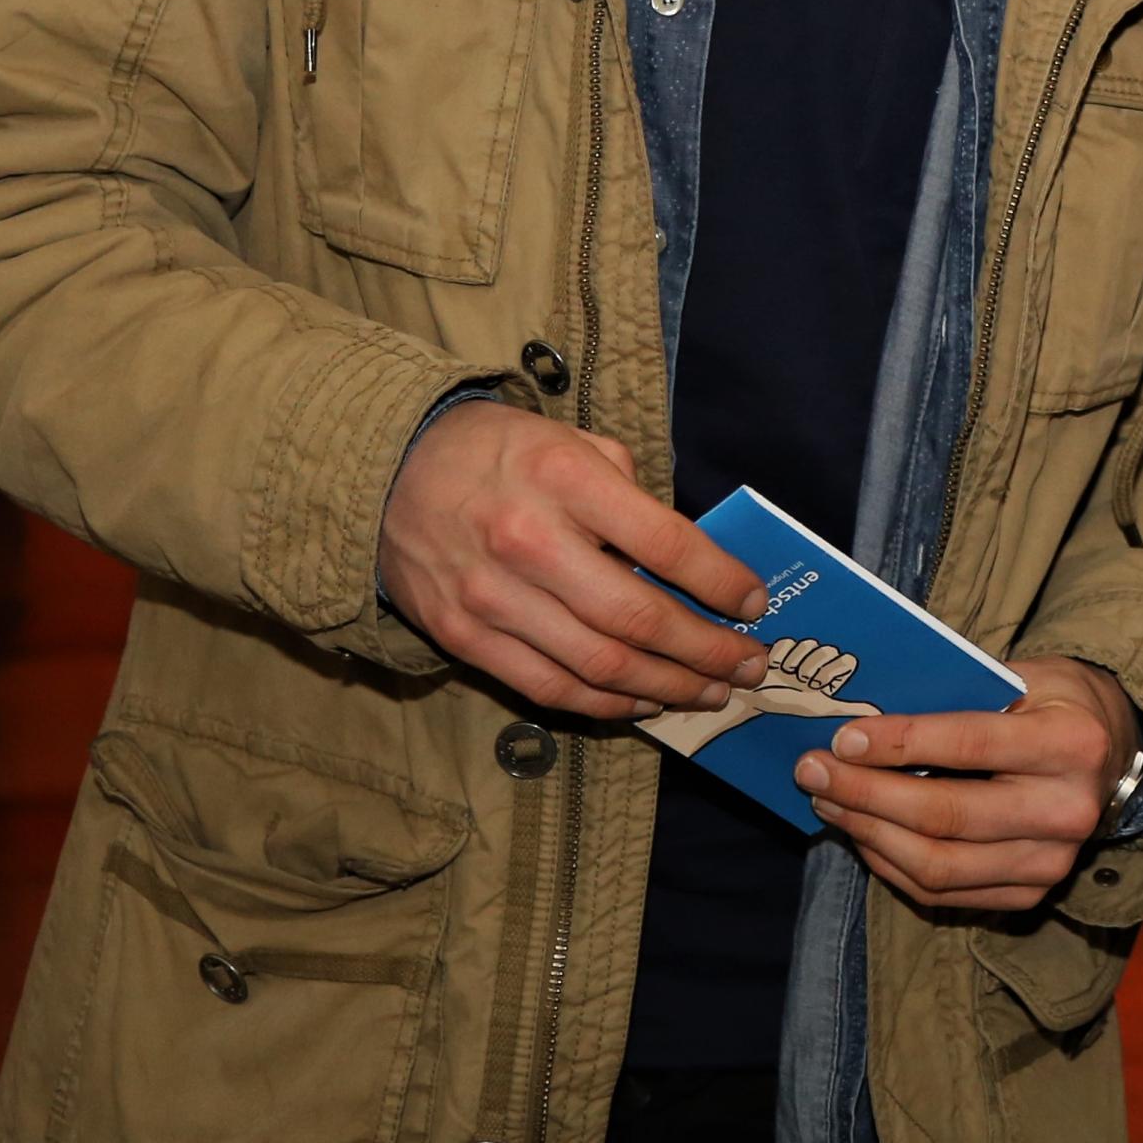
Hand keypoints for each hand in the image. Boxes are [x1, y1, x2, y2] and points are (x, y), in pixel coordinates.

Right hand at [377, 402, 770, 715]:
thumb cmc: (498, 452)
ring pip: (598, 666)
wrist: (386, 472)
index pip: (665, 543)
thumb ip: (629, 491)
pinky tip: (645, 701)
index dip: (721, 581)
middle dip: (708, 650)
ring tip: (712, 691)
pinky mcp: (462, 637)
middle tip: (751, 665)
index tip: (756, 602)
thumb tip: (687, 554)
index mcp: (564, 478)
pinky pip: (548, 688)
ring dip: (668, 687)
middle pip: (637, 619)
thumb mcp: (572, 439)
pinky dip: (606, 703)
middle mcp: (528, 541)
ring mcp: (491, 598)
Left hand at [794, 651, 1139, 911]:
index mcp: (1072, 745)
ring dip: (868, 834)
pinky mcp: (1030, 894)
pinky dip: (892, 864)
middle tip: (812, 771)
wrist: (1114, 756)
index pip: (970, 745)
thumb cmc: (1056, 703)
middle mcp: (1067, 812)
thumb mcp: (1025, 676)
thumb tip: (866, 718)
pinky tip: (863, 833)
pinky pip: (944, 892)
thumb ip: (959, 695)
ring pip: (937, 865)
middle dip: (866, 794)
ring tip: (828, 801)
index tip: (842, 738)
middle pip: (945, 816)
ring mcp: (1051, 863)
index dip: (900, 744)